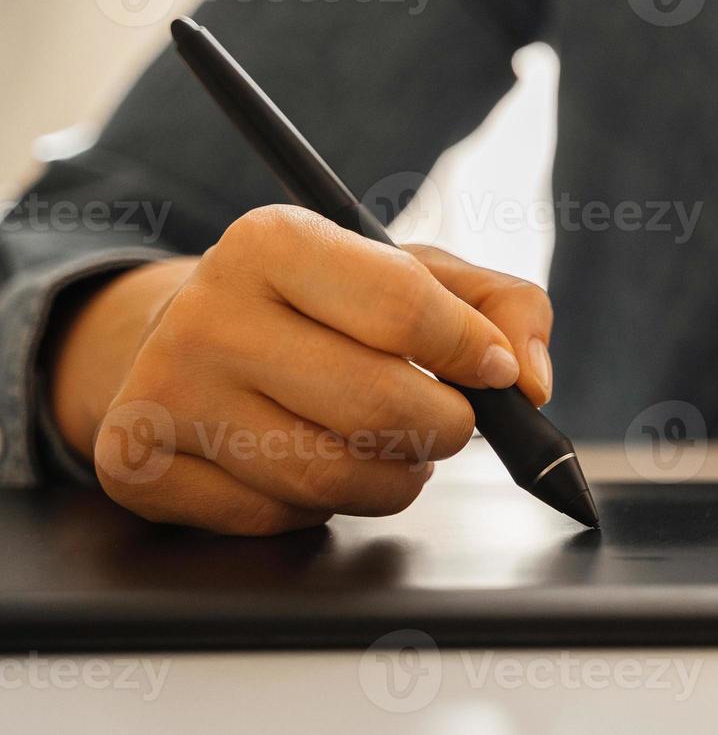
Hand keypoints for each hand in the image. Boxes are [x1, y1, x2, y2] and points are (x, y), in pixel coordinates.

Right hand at [49, 204, 552, 534]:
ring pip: (333, 477)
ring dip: (394, 476)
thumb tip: (533, 381)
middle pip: (378, 404)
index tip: (496, 370)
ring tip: (393, 444)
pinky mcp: (142, 469)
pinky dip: (322, 507)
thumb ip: (501, 304)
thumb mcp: (413, 275)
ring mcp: (165, 394)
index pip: (402, 306)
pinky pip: (280, 519)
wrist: (193, 340)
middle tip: (449, 420)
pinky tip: (313, 461)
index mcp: (272, 240)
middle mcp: (206, 311)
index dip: (471, 350)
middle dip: (444, 427)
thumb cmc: (326, 307)